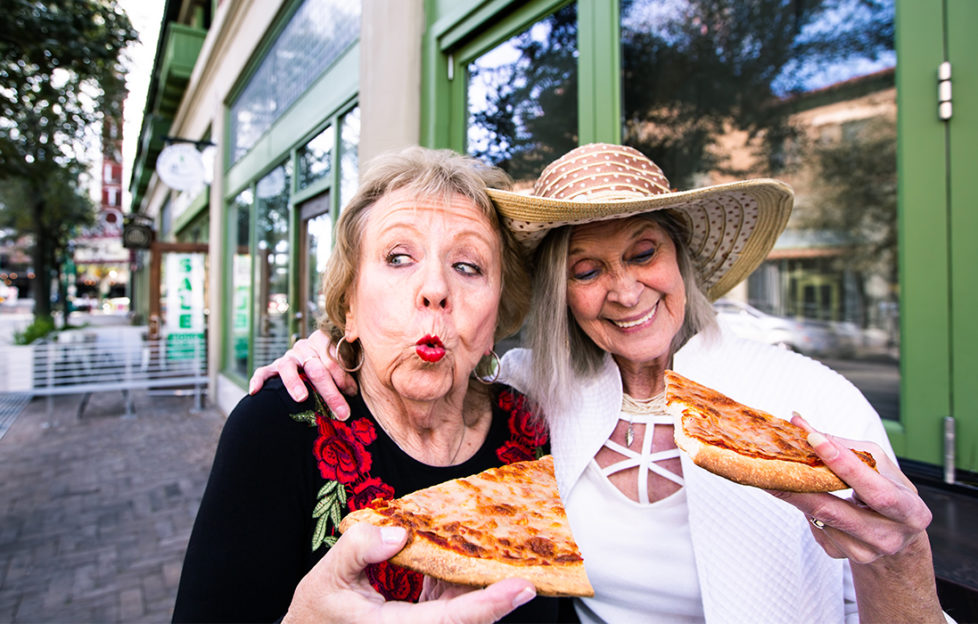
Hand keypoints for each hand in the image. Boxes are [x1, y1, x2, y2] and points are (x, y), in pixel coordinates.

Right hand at [249, 330, 356, 419]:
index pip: (333, 359)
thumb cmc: (332, 370)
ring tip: (301, 398)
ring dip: (295, 383)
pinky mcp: (272, 368)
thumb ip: (347, 375)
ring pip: (288, 368)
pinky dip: (258, 380)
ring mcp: (287, 357)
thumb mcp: (342, 367)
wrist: (311, 362)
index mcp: (323, 342)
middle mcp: (304, 347)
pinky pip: (263, 372)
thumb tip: (355, 393)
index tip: (352, 393)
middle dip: (330, 391)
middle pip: (316, 368)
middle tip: (342, 412)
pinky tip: (254, 391)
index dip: (343, 377)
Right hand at [283, 523, 535, 623]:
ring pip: (465, 606)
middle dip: (502, 588)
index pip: (451, 620)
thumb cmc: (315, 616)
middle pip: (470, 615)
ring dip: (486, 580)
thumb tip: (399, 532)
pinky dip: (464, 577)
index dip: (490, 605)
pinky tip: (470, 550)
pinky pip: (453, 600)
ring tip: (510, 547)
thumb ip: (358, 549)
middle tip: (533, 559)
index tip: (521, 588)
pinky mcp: (423, 620)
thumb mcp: (323, 579)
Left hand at [769, 415, 943, 623]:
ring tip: (780, 475)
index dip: (845, 465)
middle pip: (835, 511)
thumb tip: (800, 424)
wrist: (896, 533)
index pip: (876, 490)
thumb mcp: (877, 464)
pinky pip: (816, 528)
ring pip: (819, 519)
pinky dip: (807, 508)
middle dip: (801, 486)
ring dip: (797, 495)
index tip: (814, 440)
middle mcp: (889, 537)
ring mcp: (864, 552)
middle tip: (773, 466)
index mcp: (910, 511)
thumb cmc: (888, 490)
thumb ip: (842, 444)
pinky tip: (808, 497)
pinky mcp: (842, 556)